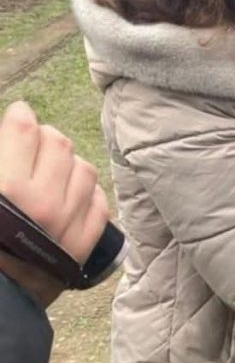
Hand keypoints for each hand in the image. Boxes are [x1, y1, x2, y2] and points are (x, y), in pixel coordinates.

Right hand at [0, 102, 108, 306]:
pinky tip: (72, 193)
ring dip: (68, 163)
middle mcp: (43, 204)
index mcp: (6, 189)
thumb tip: (11, 135)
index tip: (18, 114)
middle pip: (59, 145)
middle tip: (32, 140)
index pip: (25, 131)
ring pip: (84, 171)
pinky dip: (86, 193)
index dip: (20, 116)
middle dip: (44, 136)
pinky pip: (98, 205)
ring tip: (52, 167)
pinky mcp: (82, 248)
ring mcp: (67, 226)